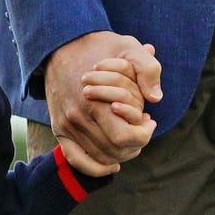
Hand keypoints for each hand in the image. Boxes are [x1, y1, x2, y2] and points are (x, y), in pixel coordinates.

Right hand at [44, 32, 160, 175]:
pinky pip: (76, 160)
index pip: (125, 138)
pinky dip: (96, 168)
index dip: (144, 134)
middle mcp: (78, 119)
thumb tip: (155, 98)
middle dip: (136, 144)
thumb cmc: (98, 47)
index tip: (150, 120)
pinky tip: (113, 165)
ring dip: (122, 153)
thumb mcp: (128, 47)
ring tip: (129, 136)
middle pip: (115, 151)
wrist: (60, 46)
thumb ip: (147, 69)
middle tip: (142, 128)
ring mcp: (66, 126)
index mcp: (95, 102)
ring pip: (101, 157)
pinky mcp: (59, 129)